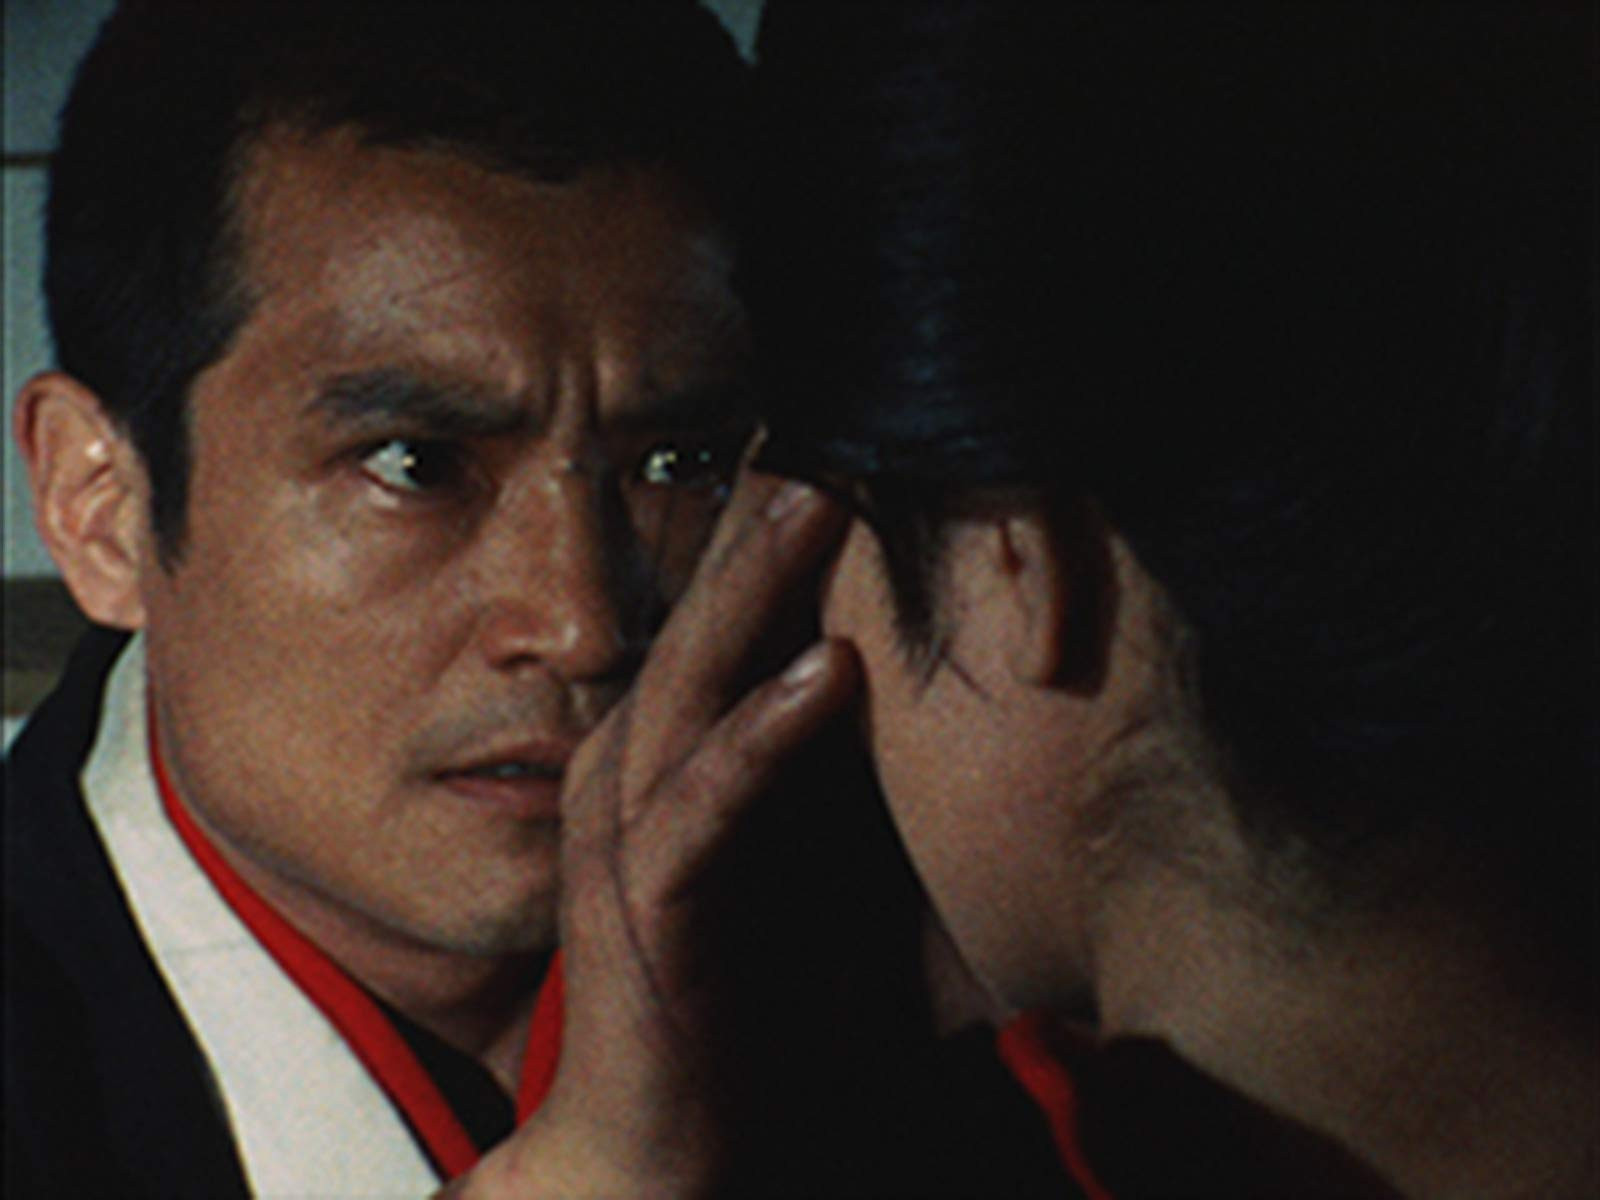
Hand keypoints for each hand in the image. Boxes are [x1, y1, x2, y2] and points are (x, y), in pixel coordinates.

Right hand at [463, 470, 862, 1196]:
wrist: (678, 1143)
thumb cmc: (753, 994)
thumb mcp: (811, 851)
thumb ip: (839, 763)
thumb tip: (911, 667)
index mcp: (685, 757)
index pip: (733, 619)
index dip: (781, 526)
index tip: (847, 434)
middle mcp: (645, 776)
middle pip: (705, 622)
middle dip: (761, 518)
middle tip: (823, 415)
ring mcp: (639, 836)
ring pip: (692, 685)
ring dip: (757, 592)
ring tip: (820, 495)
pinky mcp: (650, 910)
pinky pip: (709, 807)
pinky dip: (766, 736)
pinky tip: (832, 674)